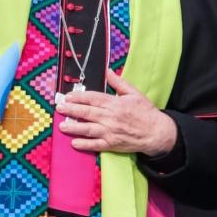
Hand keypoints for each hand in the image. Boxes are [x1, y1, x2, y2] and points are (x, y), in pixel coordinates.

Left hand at [53, 69, 177, 157]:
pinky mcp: (112, 144)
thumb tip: (108, 71)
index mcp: (115, 103)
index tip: (68, 97)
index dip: (78, 97)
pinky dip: (84, 144)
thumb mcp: (134, 93)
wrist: (157, 132)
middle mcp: (110, 117)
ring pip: (88, 129)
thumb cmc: (145, 112)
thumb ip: (119, 82)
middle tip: (59, 108)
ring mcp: (110, 132)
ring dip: (73, 127)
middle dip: (71, 110)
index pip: (92, 99)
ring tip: (62, 126)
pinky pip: (95, 145)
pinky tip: (74, 143)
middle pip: (87, 113)